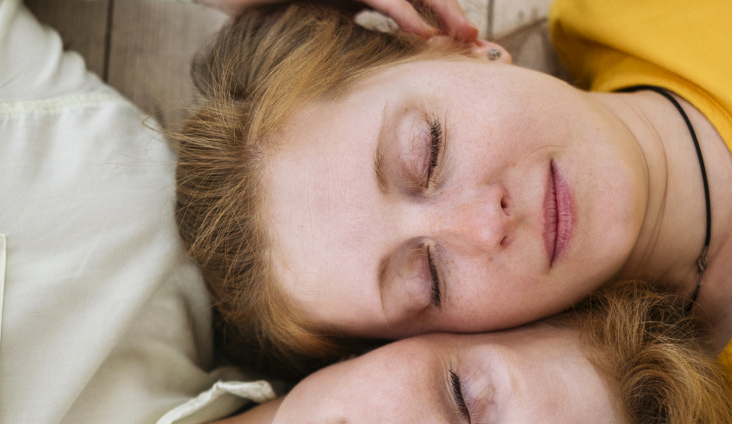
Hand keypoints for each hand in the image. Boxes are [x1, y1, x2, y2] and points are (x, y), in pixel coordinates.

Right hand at [197, 0, 478, 40]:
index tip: (464, 56)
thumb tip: (357, 106)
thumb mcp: (303, 37)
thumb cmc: (250, 8)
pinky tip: (422, 33)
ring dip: (440, 12)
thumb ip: (337, 57)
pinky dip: (402, 11)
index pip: (406, 11)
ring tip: (464, 39)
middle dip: (450, 18)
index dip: (436, 29)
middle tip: (481, 48)